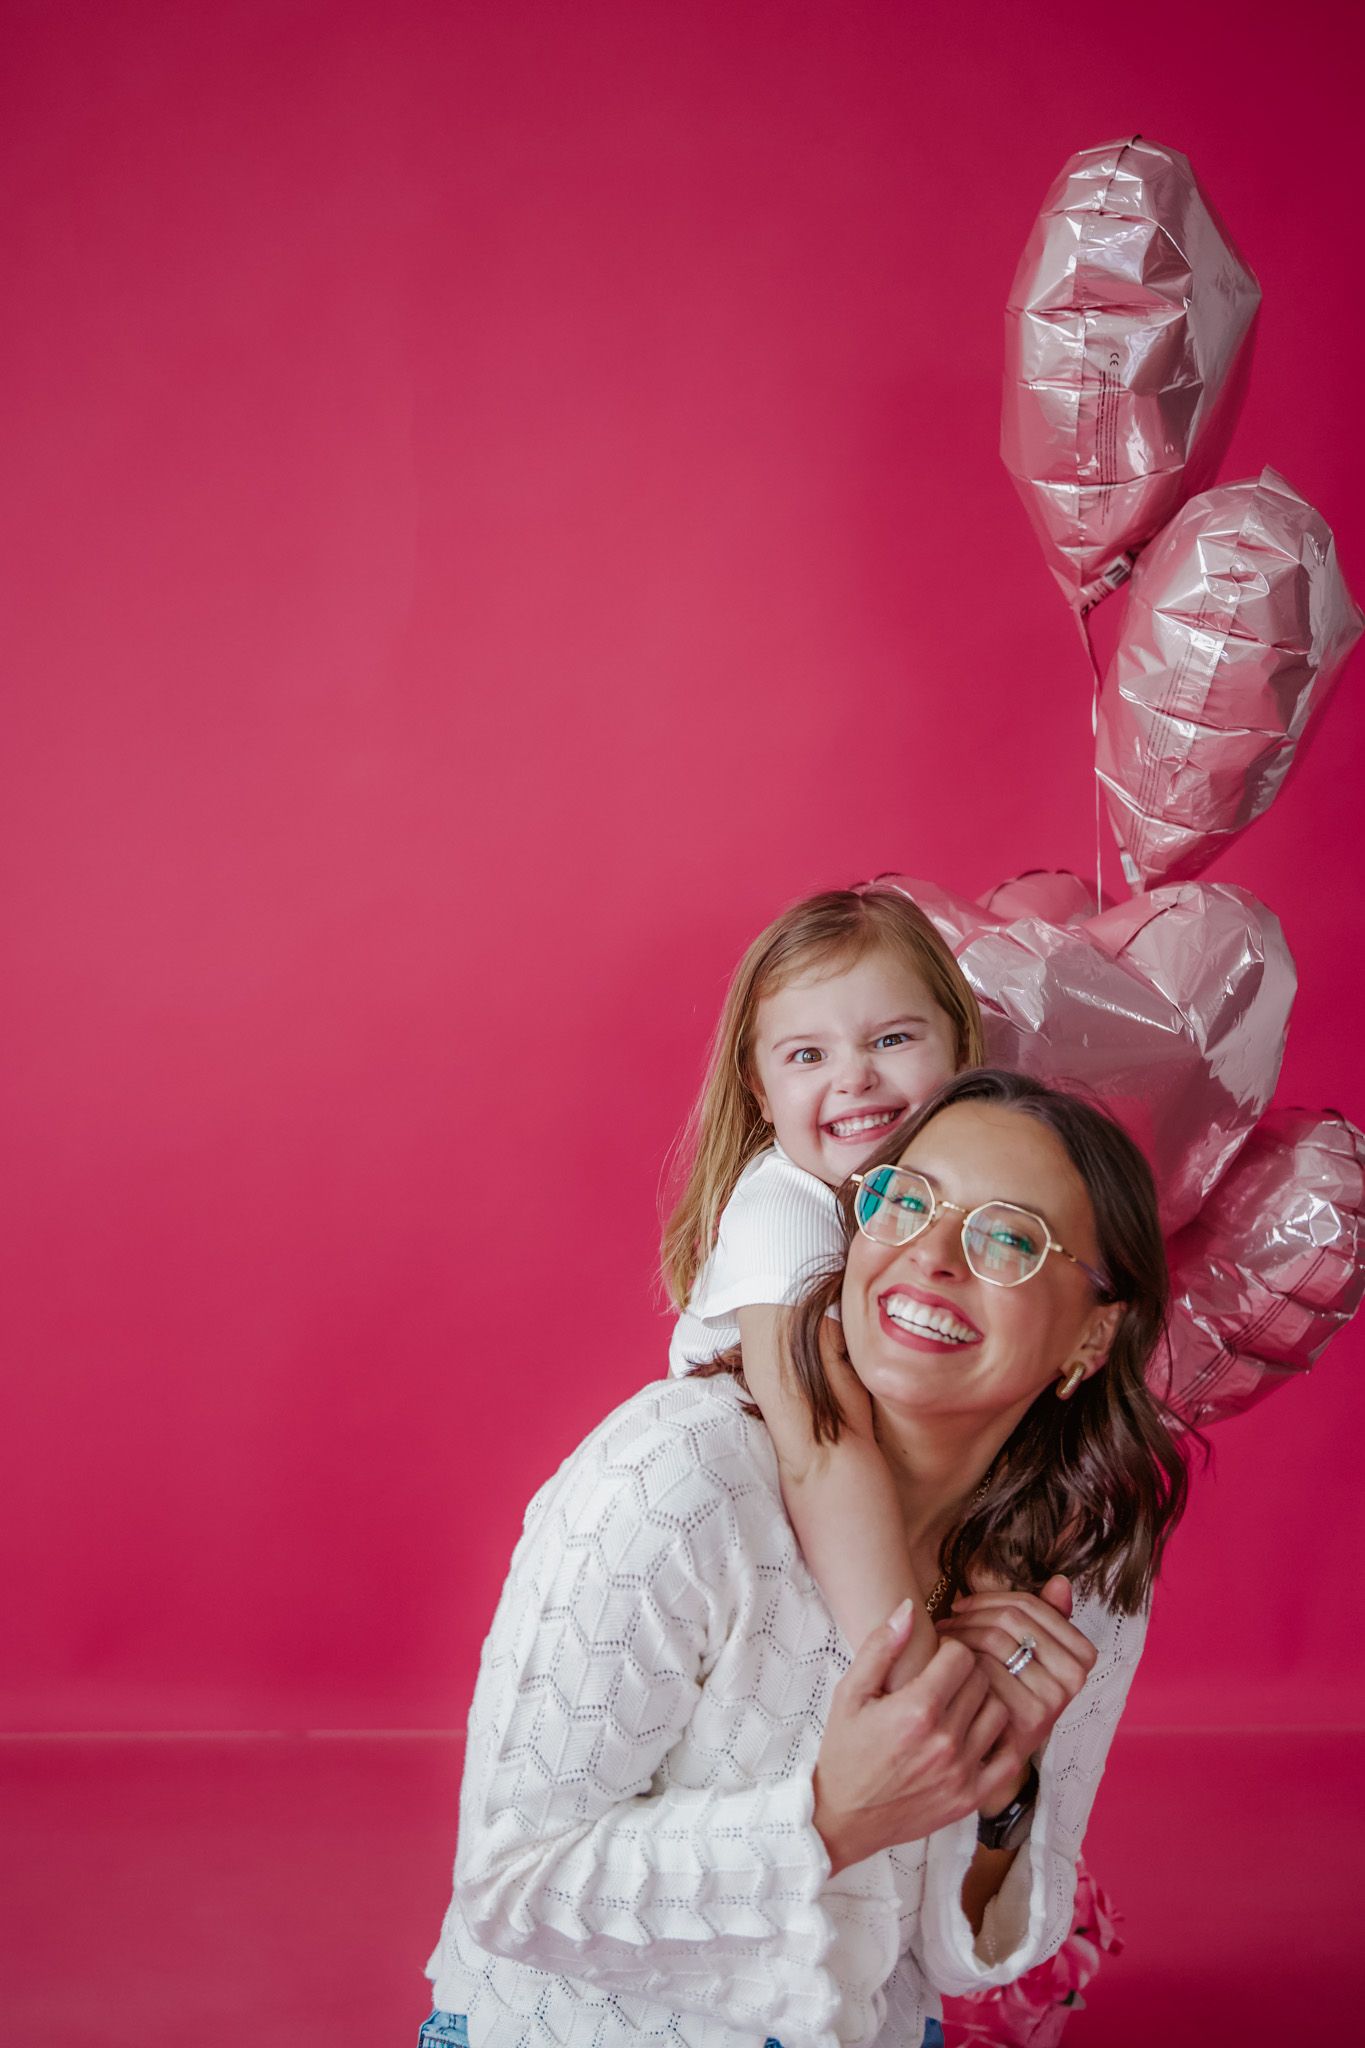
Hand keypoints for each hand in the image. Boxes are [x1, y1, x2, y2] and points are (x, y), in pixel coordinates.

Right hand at [811, 1600, 1015, 1874]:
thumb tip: (910, 1607)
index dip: (949, 1650)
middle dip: (966, 1672)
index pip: (961, 1656)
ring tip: (960, 1706)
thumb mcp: (850, 1693)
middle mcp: (944, 1741)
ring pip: (999, 1712)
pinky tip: (977, 1735)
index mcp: (915, 1710)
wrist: (845, 1817)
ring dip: (982, 1702)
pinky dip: (1000, 1740)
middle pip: (981, 1680)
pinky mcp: (971, 1797)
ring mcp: (961, 1772)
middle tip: (947, 1680)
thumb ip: (881, 1646)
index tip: (935, 1659)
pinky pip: (1009, 1757)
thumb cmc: (846, 1750)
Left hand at [935, 1575, 1096, 1797]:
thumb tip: (1059, 1581)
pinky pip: (986, 1669)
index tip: (963, 1604)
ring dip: (961, 1633)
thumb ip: (1046, 1617)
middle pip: (1011, 1618)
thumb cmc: (1006, 1691)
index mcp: (1082, 1654)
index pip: (1030, 1604)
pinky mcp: (1030, 1718)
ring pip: (996, 1639)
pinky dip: (960, 1661)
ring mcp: (1055, 1698)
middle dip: (971, 1613)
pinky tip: (944, 1665)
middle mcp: (1075, 1676)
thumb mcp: (1029, 1654)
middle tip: (947, 1620)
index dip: (989, 1598)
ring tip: (943, 1637)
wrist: (994, 1751)